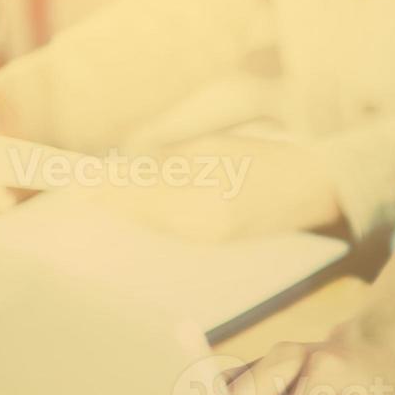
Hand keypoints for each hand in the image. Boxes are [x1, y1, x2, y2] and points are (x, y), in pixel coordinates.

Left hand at [94, 141, 341, 242]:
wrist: (315, 190)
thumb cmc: (269, 160)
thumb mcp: (215, 149)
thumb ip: (171, 161)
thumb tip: (130, 169)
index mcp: (203, 199)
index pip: (141, 197)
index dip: (108, 192)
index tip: (78, 185)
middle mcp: (204, 227)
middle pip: (145, 218)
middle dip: (115, 205)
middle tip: (83, 195)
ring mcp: (212, 240)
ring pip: (158, 230)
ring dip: (133, 216)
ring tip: (106, 203)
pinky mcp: (220, 245)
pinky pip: (176, 235)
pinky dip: (156, 223)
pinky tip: (144, 213)